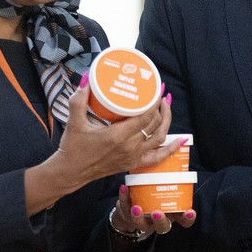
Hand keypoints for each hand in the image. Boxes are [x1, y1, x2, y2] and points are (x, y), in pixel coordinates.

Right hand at [24, 90, 180, 213]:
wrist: (71, 172)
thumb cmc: (72, 147)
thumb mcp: (74, 121)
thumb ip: (79, 99)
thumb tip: (87, 79)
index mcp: (117, 136)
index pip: (144, 117)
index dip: (154, 102)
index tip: (156, 89)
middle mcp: (129, 147)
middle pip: (154, 125)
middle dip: (161, 108)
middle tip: (159, 93)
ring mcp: (133, 157)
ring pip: (159, 138)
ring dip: (166, 122)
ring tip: (166, 106)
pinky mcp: (133, 163)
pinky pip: (158, 157)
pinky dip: (171, 149)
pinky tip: (180, 140)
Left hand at [111, 183, 196, 240]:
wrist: (132, 208)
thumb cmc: (155, 195)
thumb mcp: (166, 190)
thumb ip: (172, 177)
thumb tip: (178, 148)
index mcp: (171, 214)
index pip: (184, 221)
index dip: (188, 218)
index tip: (190, 212)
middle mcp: (157, 220)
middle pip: (162, 226)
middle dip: (160, 220)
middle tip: (157, 212)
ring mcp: (142, 220)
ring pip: (141, 223)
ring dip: (139, 216)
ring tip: (137, 207)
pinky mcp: (127, 215)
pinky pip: (124, 208)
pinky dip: (124, 198)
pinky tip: (124, 188)